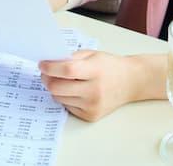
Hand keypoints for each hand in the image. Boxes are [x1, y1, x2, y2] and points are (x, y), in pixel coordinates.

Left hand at [39, 51, 161, 121]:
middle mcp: (94, 90)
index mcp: (95, 71)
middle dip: (47, 79)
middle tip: (46, 73)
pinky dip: (65, 98)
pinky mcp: (91, 116)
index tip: (42, 64)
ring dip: (55, 89)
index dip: (50, 67)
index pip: (67, 71)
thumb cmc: (110, 66)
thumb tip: (49, 63)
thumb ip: (71, 58)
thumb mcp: (92, 55)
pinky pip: (67, 107)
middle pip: (58, 88)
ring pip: (59, 98)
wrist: (130, 82)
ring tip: (62, 81)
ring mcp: (92, 105)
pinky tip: (73, 91)